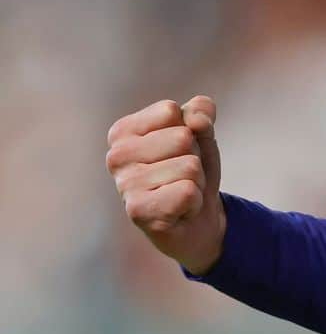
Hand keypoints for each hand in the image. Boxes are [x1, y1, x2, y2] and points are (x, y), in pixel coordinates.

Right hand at [106, 95, 225, 274]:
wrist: (198, 222)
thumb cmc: (191, 172)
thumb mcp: (201, 134)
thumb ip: (201, 113)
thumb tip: (197, 118)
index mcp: (123, 131)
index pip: (171, 111)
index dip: (190, 130)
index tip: (181, 151)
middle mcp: (116, 156)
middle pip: (182, 137)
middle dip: (195, 158)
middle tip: (183, 176)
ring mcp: (124, 184)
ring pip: (189, 166)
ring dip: (196, 181)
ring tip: (181, 192)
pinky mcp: (138, 211)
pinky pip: (187, 192)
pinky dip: (194, 201)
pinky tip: (180, 210)